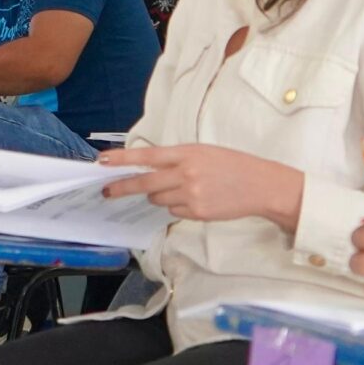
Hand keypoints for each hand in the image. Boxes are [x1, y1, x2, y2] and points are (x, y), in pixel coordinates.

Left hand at [98, 144, 301, 227]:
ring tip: (182, 188)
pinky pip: (174, 211)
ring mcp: (190, 194)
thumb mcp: (204, 152)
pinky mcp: (196, 212)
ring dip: (159, 195)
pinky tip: (196, 199)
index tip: (102, 161)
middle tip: (107, 191)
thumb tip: (149, 171)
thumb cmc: (233, 164)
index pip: (147, 156)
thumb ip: (177, 160)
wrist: (261, 185)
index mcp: (187, 152)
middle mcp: (185, 173)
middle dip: (123, 187)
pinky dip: (177, 206)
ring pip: (158, 199)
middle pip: (144, 183)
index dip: (122, 159)